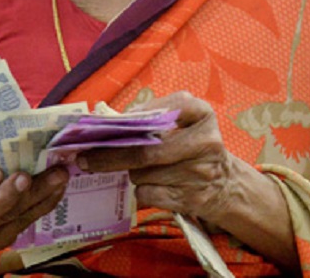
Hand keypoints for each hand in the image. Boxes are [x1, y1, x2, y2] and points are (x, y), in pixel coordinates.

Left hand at [77, 92, 239, 221]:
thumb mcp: (185, 120)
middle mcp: (206, 142)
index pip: (168, 109)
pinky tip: (150, 185)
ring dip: (131, 172)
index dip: (140, 116)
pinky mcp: (191, 199)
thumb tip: (117, 118)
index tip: (117, 120)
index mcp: (203, 115)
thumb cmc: (192, 147)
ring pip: (143, 174)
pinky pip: (148, 194)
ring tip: (137, 168)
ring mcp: (200, 173)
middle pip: (147, 151)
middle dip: (111, 155)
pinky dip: (141, 190)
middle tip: (85, 158)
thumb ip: (157, 111)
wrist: (224, 185)